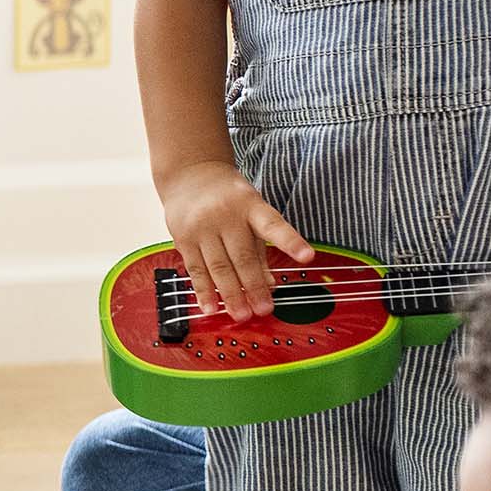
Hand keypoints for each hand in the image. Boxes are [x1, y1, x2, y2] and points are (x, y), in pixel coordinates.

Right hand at [157, 159, 311, 320]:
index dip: (291, 242)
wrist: (190, 174)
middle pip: (242, 256)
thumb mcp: (252, 211)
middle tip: (264, 309)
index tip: (307, 256)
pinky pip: (195, 268)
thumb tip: (269, 284)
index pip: (273, 226)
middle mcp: (226, 216)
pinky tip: (211, 307)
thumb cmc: (228, 197)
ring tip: (241, 315)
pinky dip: (203, 290)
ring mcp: (202, 227)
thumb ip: (261, 248)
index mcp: (251, 206)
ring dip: (229, 294)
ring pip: (217, 266)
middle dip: (253, 286)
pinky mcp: (183, 237)